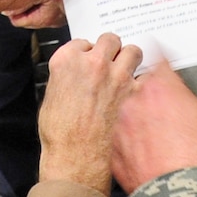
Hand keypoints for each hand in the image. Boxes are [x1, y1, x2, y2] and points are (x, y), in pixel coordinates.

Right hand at [37, 33, 141, 192]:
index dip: (87, 51)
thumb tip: (74, 78)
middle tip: (110, 58)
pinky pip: (145, 75)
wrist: (75, 157)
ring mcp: (115, 75)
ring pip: (132, 50)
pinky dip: (142, 79)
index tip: (89, 58)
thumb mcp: (52, 98)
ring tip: (128, 65)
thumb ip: (66, 79)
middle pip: (109, 40)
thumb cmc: (60, 134)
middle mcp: (93, 63)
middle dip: (110, 49)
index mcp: (67, 61)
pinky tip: (138, 84)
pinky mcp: (133, 91)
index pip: (82, 42)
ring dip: (129, 57)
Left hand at [111, 56, 196, 193]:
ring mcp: (120, 128)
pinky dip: (132, 141)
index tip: (173, 70)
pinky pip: (121, 138)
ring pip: (130, 110)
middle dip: (158, 93)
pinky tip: (151, 151)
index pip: (159, 58)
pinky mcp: (113, 153)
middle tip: (176, 109)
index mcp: (161, 87)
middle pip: (143, 85)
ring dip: (142, 116)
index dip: (169, 63)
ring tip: (164, 133)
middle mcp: (134, 103)